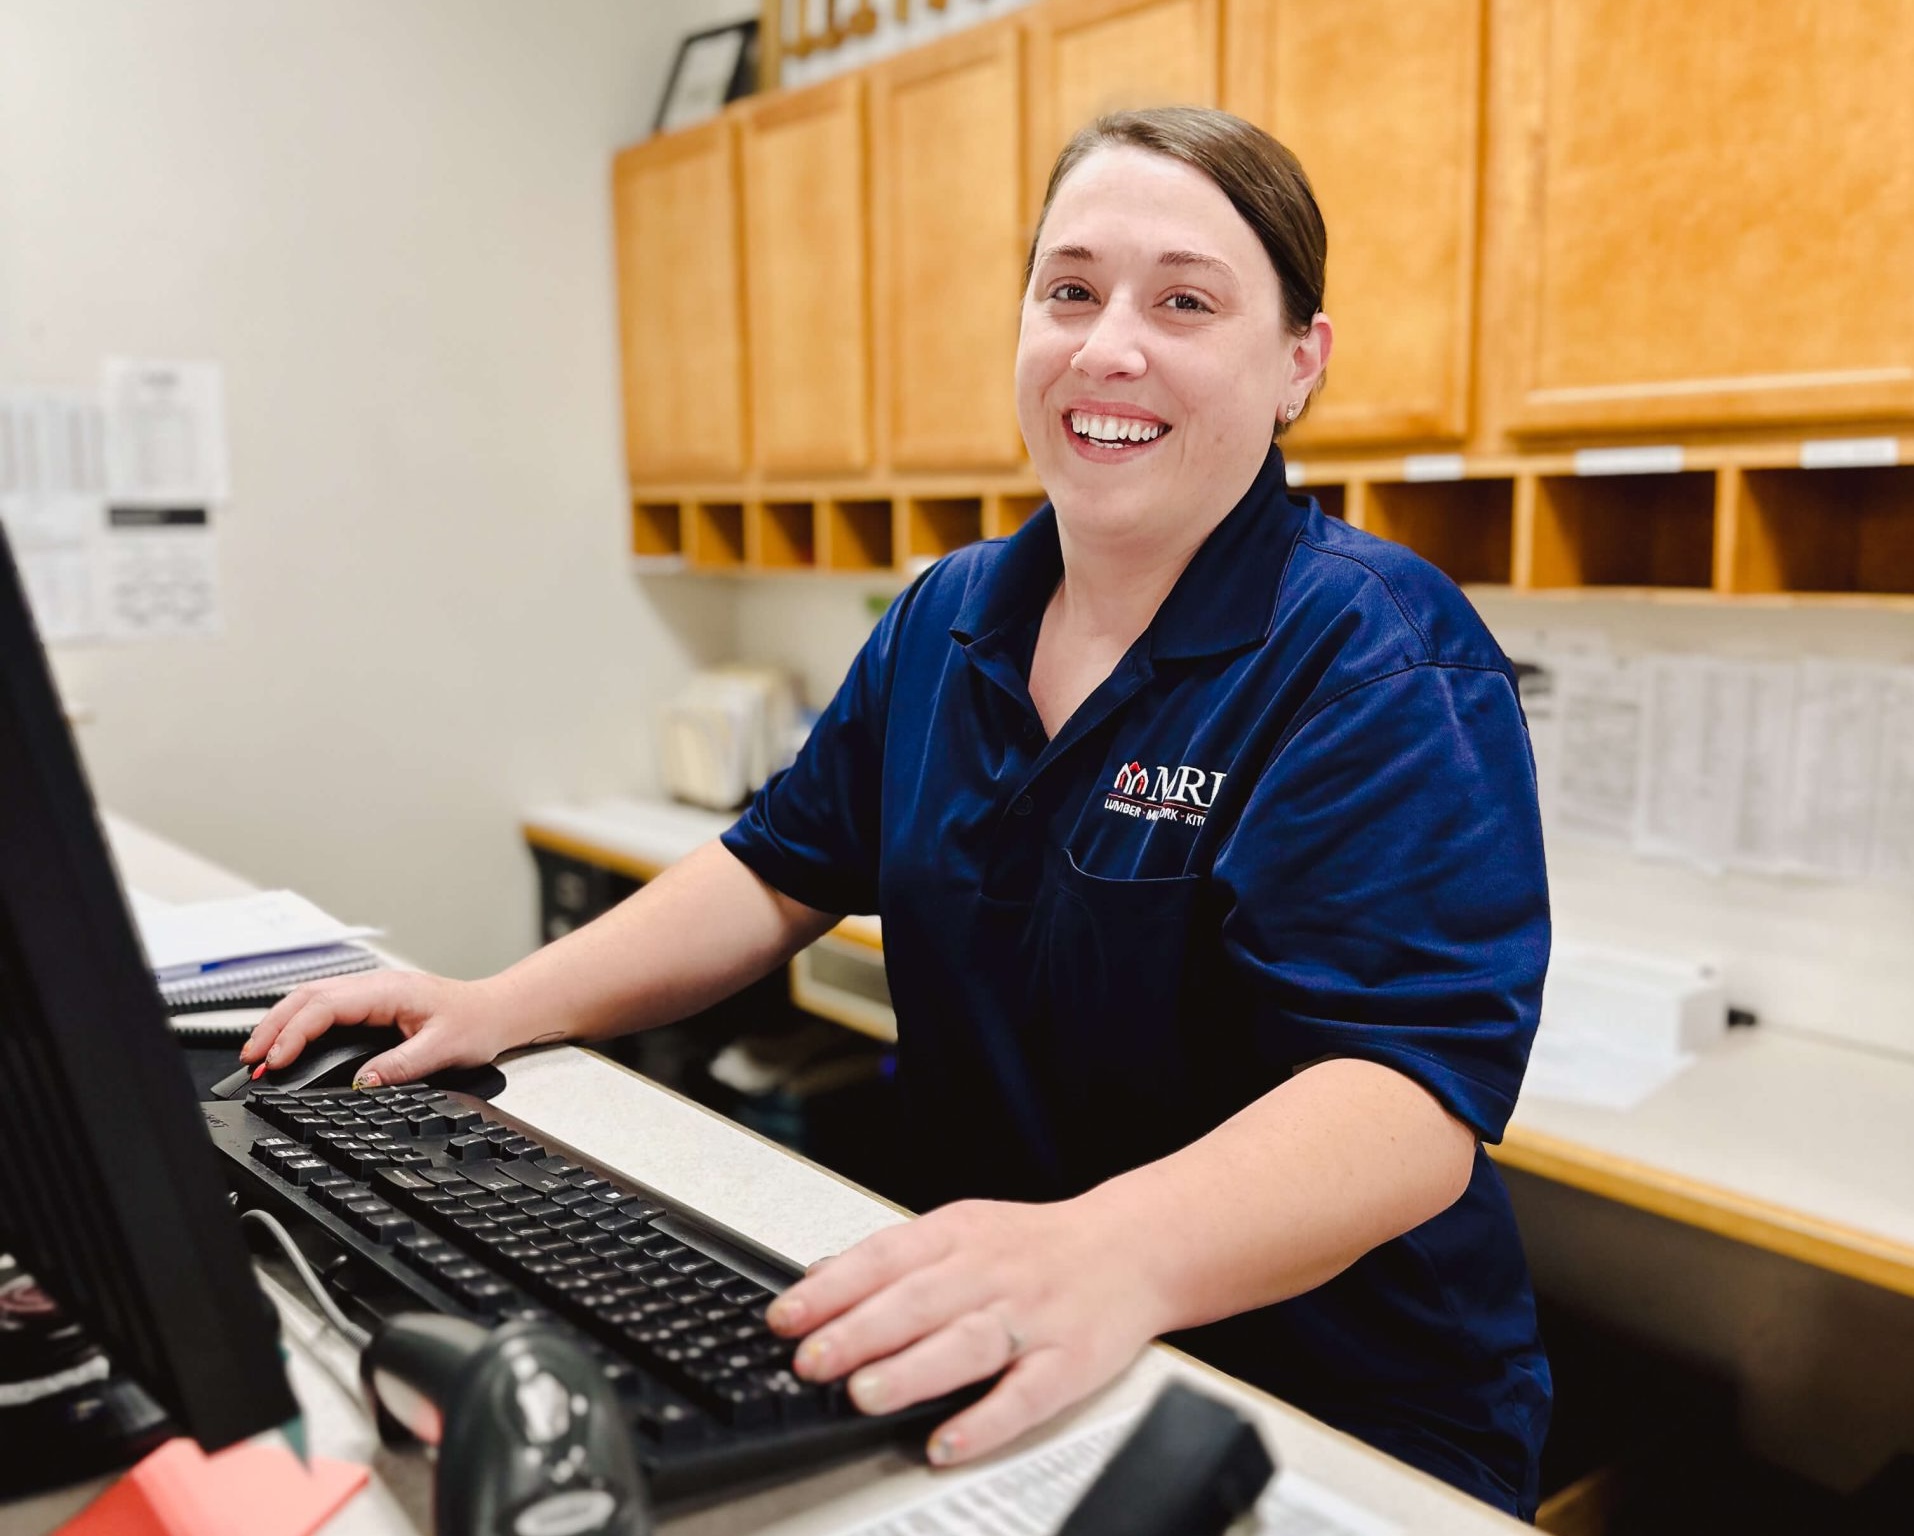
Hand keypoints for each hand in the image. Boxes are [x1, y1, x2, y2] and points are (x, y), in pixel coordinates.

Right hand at [238, 971, 518, 1087]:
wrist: (495, 1010)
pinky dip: (298, 1025)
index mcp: (387, 990)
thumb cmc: (475, 1023)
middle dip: (273, 1026)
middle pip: (307, 997)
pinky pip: (323, 1008)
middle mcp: (373, 986)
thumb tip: (363, 1081)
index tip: (276, 1059)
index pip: (325, 1005)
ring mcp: (369, 993)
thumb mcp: (444, 1049)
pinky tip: (287, 1045)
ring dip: (281, 1024)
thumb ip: (402, 1065)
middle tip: (251, 1060)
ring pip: (310, 999)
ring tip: (259, 1056)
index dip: (294, 1032)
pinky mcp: (370, 1004)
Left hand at [764, 1197, 1168, 1465]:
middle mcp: (994, 1273)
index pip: (886, 1257)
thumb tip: (818, 1280)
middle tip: (811, 1361)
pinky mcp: (1068, 1364)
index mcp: (961, 1234)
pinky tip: (948, 1441)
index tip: (786, 1317)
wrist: (1133, 1249)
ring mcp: (1033, 1318)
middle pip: (921, 1300)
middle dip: (861, 1331)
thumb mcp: (964, 1229)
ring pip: (968, 1343)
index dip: (832, 1287)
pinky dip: (986, 1419)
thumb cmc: (1036, 1247)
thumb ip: (897, 1258)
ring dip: (913, 1371)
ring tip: (864, 1396)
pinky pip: (1025, 1395)